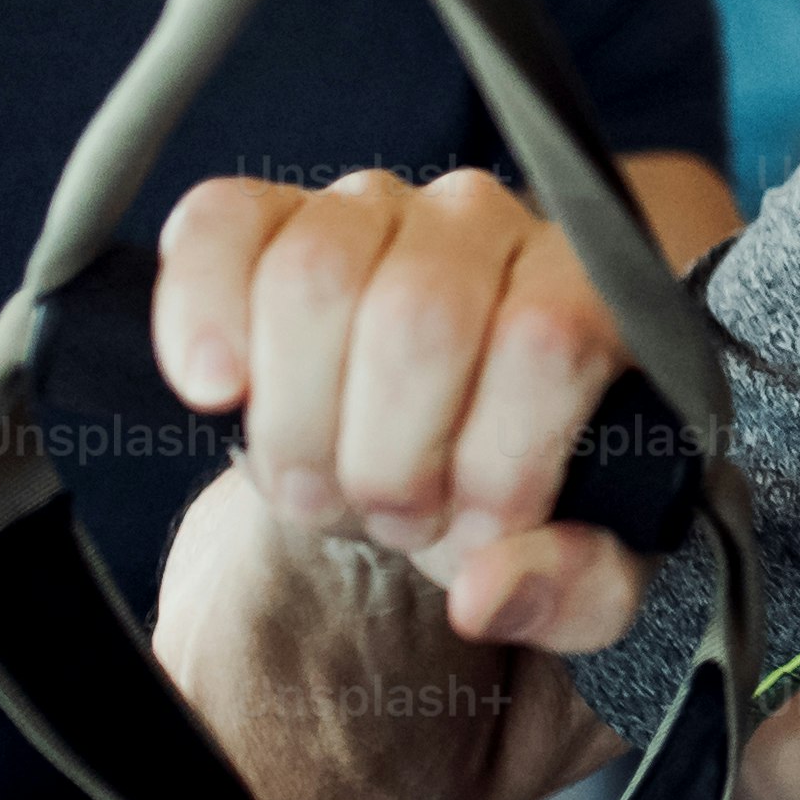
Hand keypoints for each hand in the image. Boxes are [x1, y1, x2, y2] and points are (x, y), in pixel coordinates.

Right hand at [152, 168, 657, 657]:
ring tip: (322, 490)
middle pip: (420, 312)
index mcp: (597, 285)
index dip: (499, 460)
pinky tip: (217, 391)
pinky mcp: (273, 216)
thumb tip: (486, 591)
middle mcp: (492, 222)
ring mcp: (379, 207)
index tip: (480, 535)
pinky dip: (202, 310)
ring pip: (316, 274)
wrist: (433, 457)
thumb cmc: (521, 494)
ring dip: (300, 419)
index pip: (547, 336)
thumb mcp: (591, 567)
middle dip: (390, 459)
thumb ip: (577, 584)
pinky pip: (221, 226)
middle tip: (394, 522)